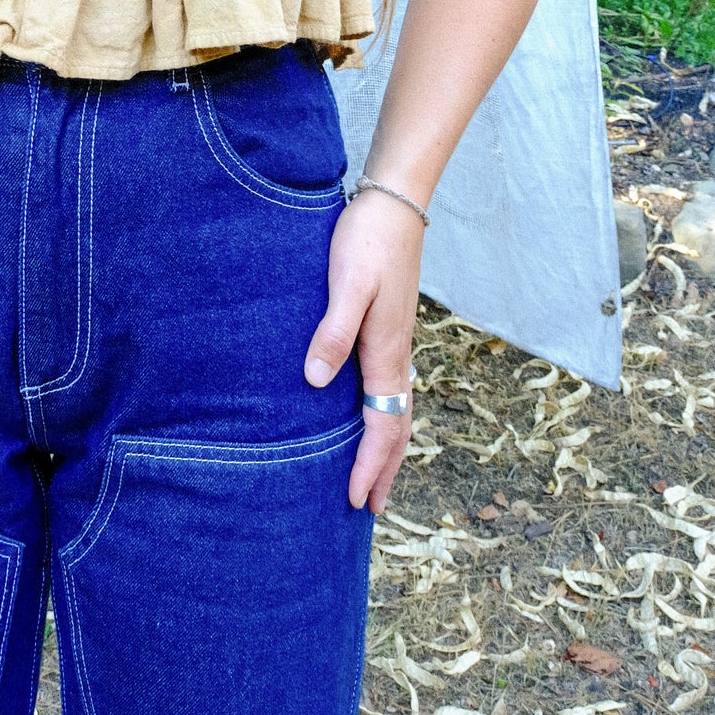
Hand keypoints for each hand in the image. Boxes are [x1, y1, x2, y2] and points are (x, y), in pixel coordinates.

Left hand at [302, 189, 423, 512]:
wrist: (394, 206)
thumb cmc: (366, 242)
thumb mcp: (345, 286)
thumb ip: (333, 333)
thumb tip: (317, 384)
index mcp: (387, 353)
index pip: (383, 425)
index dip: (370, 465)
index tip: (357, 500)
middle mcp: (397, 354)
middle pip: (397, 426)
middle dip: (386, 469)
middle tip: (372, 508)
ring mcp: (396, 342)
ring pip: (398, 407)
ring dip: (388, 446)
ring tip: (376, 474)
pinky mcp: (389, 328)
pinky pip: (392, 387)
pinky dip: (386, 415)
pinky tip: (372, 413)